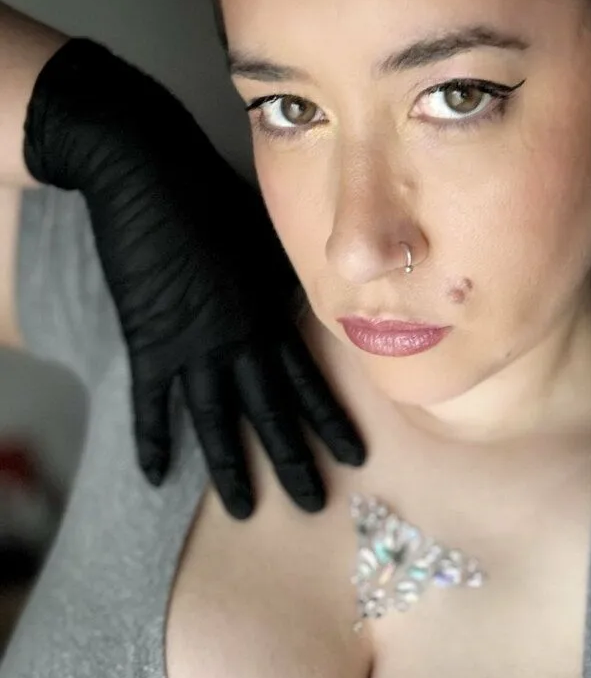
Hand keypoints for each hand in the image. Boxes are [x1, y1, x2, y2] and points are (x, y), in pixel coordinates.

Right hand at [23, 38, 365, 517]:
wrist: (150, 167)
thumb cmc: (214, 194)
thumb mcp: (268, 239)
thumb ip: (287, 281)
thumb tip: (313, 301)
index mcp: (273, 316)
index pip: (310, 382)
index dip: (333, 422)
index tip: (356, 457)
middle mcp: (240, 339)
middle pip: (273, 413)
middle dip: (295, 461)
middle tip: (312, 503)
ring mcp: (194, 344)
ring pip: (218, 420)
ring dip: (231, 468)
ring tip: (244, 509)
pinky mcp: (149, 339)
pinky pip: (151, 401)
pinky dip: (152, 438)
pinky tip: (157, 476)